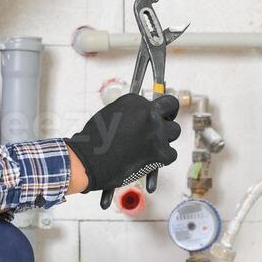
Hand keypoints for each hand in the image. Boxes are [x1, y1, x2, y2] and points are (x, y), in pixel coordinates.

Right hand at [65, 93, 180, 193]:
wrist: (88, 160)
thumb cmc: (93, 140)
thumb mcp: (112, 114)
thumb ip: (132, 114)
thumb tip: (143, 117)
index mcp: (135, 101)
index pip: (159, 100)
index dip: (162, 109)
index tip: (161, 114)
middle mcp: (149, 113)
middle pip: (170, 112)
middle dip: (165, 121)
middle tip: (159, 130)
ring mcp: (157, 132)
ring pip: (174, 132)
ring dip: (164, 139)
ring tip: (149, 147)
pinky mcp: (160, 152)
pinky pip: (171, 153)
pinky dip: (162, 158)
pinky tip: (150, 160)